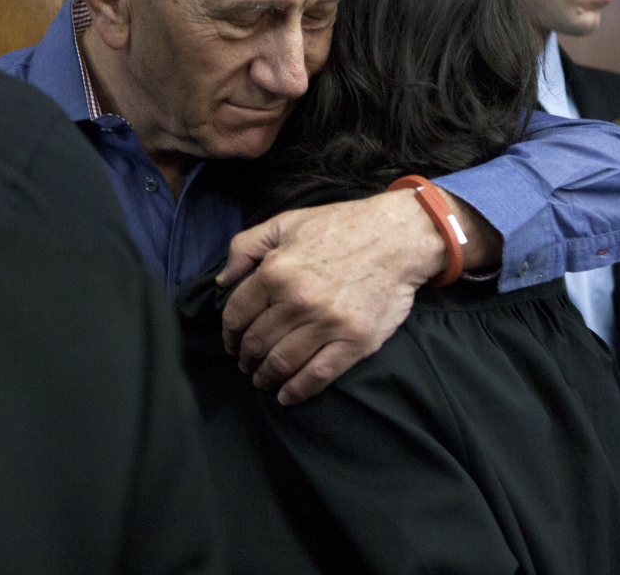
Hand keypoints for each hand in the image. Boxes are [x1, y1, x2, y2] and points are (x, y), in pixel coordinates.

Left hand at [217, 189, 495, 403]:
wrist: (398, 237)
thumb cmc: (339, 226)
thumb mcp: (286, 222)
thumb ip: (245, 246)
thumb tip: (222, 281)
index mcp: (274, 271)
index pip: (237, 314)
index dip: (229, 333)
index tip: (230, 342)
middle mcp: (296, 301)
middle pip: (257, 342)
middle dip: (245, 358)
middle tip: (245, 364)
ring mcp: (327, 324)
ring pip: (282, 363)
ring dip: (265, 376)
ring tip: (262, 379)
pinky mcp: (355, 342)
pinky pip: (317, 376)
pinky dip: (297, 391)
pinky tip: (287, 396)